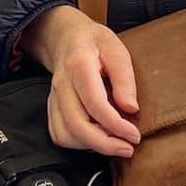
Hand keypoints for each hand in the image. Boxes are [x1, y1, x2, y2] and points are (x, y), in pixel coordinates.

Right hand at [22, 5, 140, 158]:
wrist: (66, 37)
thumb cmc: (94, 42)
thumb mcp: (116, 49)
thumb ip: (124, 78)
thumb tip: (131, 108)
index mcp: (79, 66)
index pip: (94, 103)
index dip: (115, 124)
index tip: (134, 134)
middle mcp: (62, 84)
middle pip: (76, 125)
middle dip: (104, 144)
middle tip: (127, 148)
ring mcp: (53, 98)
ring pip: (65, 134)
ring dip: (91, 146)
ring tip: (115, 144)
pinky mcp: (52, 108)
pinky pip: (59, 134)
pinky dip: (78, 143)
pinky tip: (97, 139)